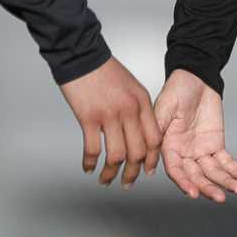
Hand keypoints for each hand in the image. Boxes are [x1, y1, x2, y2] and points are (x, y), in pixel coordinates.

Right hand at [59, 57, 160, 187]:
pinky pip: (92, 149)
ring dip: (111, 173)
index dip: (151, 159)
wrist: (82, 55)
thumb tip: (137, 133)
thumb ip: (137, 109)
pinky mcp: (88, 118)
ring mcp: (109, 115)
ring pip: (116, 156)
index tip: (147, 170)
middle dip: (132, 173)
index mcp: (142, 102)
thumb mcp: (131, 86)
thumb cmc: (104, 69)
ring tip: (105, 180)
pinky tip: (88, 167)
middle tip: (127, 182)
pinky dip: (90, 162)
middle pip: (137, 152)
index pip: (154, 139)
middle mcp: (129, 111)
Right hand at [154, 69, 236, 201]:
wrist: (196, 78)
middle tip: (219, 196)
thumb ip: (158, 129)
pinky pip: (226, 162)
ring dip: (226, 182)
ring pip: (213, 172)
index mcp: (168, 146)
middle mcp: (184, 153)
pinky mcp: (216, 146)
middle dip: (208, 187)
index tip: (193, 192)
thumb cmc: (176, 90)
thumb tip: (149, 151)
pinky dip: (235, 170)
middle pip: (196, 176)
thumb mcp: (163, 107)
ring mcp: (200, 151)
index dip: (184, 182)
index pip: (175, 170)